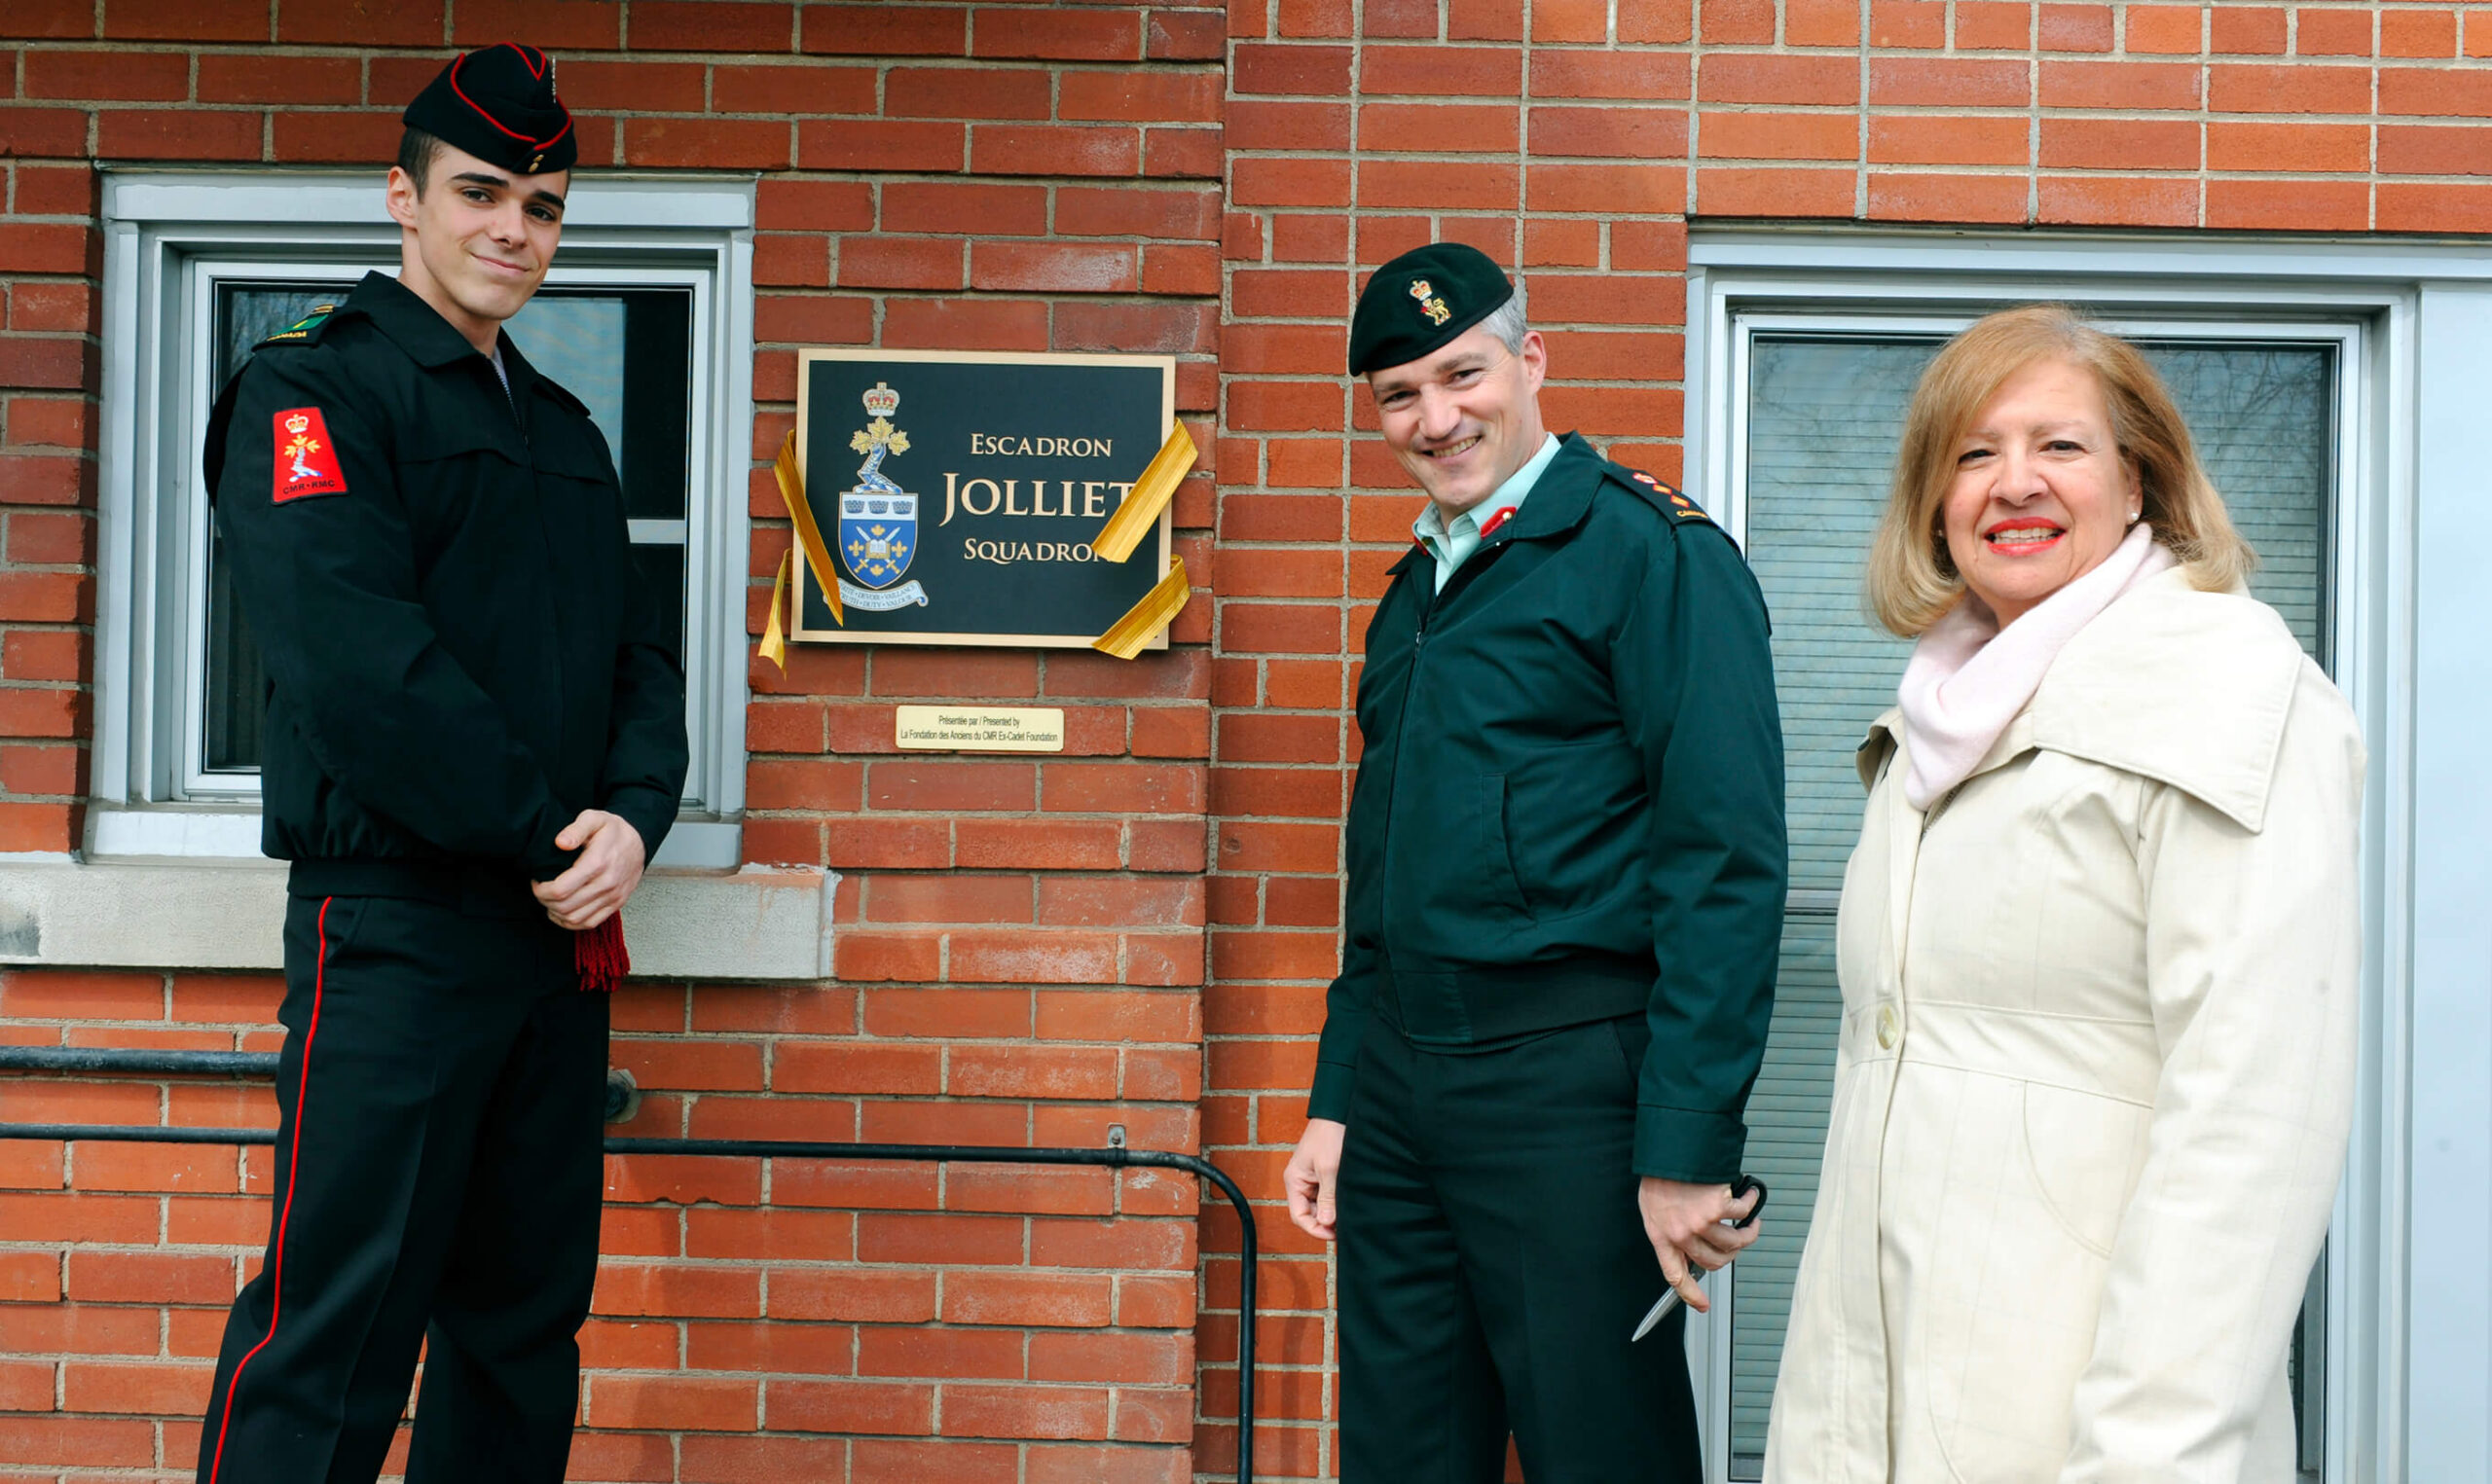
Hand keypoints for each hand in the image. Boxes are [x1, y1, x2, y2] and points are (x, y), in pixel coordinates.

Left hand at [530, 810, 645, 929]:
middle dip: (545, 901)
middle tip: (541, 890)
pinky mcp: (617, 904)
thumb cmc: (613, 830)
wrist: (640, 840)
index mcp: (597, 863)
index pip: (560, 890)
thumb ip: (576, 829)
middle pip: (565, 907)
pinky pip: (590, 923)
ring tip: (550, 900)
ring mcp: (613, 896)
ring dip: (556, 913)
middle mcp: (607, 884)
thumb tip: (560, 842)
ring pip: (575, 918)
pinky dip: (572, 922)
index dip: (541, 889)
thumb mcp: (594, 818)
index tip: (537, 880)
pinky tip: (563, 912)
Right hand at [1284, 1117, 1347, 1241]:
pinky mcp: (1324, 1175)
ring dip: (1333, 1212)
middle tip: (1346, 1227)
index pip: (1299, 1216)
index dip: (1315, 1229)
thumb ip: (1328, 1197)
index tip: (1334, 1234)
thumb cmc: (1329, 1136)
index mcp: (1294, 1181)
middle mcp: (1300, 1183)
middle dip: (1326, 1222)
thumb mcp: (1329, 1168)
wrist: (1338, 1112)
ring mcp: (1312, 1179)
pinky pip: (1328, 1196)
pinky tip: (1349, 1203)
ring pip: (1321, 1206)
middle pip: (1310, 1213)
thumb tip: (1327, 1223)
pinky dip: (1337, 1202)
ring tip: (1349, 1215)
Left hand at [1637, 1177, 1762, 1313]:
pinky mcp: (1717, 1207)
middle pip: (1714, 1262)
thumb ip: (1669, 1228)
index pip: (1675, 1275)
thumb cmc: (1660, 1171)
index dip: (1690, 1295)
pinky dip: (1751, 1203)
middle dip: (1732, 1255)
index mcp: (1660, 1236)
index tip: (1702, 1306)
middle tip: (1739, 1241)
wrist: (1668, 1146)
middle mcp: (1680, 1234)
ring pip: (1734, 1243)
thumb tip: (1688, 1244)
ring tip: (1751, 1220)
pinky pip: (1742, 1213)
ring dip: (1749, 1233)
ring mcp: (1699, 1223)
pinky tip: (1749, 1193)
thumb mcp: (1654, 1206)